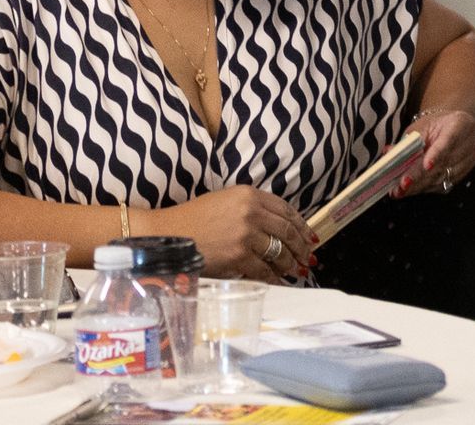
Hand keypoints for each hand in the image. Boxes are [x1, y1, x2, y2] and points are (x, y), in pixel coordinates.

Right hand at [149, 186, 315, 282]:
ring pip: (278, 251)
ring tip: (294, 269)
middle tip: (307, 256)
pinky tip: (276, 280)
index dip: (300, 224)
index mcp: (249, 194)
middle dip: (300, 245)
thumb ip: (251, 208)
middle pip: (286, 230)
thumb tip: (276, 226)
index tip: (308, 235)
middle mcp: (251, 212)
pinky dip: (272, 276)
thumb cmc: (192, 219)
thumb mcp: (225, 201)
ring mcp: (246, 234)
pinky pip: (263, 269)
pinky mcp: (238, 256)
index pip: (285, 209)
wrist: (166, 235)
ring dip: (289, 262)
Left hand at [393, 108, 474, 197]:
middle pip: (445, 163)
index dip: (437, 154)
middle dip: (420, 176)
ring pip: (444, 177)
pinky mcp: (465, 173)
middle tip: (401, 185)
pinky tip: (412, 190)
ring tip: (401, 190)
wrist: (455, 126)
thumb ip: (407, 141)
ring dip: (421, 185)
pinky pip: (445, 184)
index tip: (425, 166)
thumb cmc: (437, 124)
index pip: (449, 141)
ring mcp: (471, 159)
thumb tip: (388, 153)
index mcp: (461, 124)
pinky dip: (426, 188)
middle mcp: (471, 142)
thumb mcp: (422, 127)